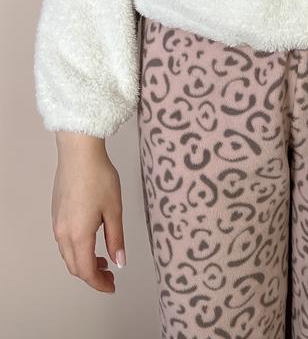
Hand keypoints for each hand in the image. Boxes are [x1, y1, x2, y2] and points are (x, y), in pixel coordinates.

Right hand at [51, 131, 125, 293]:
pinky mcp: (56, 213)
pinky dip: (77, 249)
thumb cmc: (99, 177)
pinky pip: (64, 241)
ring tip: (103, 259)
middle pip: (74, 266)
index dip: (99, 283)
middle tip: (110, 275)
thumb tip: (119, 261)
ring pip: (68, 254)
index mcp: (78, 235)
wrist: (79, 153)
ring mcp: (57, 223)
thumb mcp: (114, 209)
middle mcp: (63, 233)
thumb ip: (116, 238)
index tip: (112, 286)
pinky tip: (91, 240)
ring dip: (83, 262)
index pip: (86, 271)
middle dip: (91, 275)